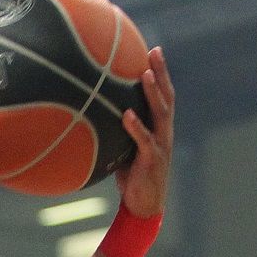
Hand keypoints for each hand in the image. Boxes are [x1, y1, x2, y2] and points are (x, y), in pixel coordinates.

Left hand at [116, 46, 174, 217]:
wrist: (144, 205)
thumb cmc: (131, 176)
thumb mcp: (123, 149)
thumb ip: (115, 131)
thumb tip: (90, 113)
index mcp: (159, 127)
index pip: (163, 95)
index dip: (160, 73)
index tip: (153, 50)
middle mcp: (164, 132)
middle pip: (167, 96)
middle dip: (161, 73)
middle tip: (155, 51)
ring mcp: (161, 145)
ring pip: (161, 114)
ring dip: (153, 94)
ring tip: (145, 75)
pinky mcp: (152, 160)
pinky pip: (145, 140)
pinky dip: (136, 126)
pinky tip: (127, 114)